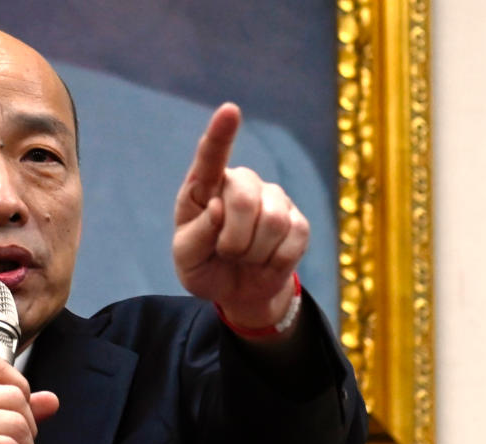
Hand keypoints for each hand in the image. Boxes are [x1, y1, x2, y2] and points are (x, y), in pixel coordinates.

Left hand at [173, 103, 308, 331]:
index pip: (210, 156)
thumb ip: (196, 235)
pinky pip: (292, 240)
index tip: (229, 110)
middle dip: (233, 238)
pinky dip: (274, 262)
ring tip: (245, 258)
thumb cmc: (205, 267)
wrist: (238, 291)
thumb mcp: (187, 258)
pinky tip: (266, 261)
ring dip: (253, 252)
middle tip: (226, 254)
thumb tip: (219, 208)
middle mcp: (240, 184)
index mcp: (204, 187)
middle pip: (245, 197)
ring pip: (272, 220)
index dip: (221, 134)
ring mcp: (273, 199)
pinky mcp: (298, 221)